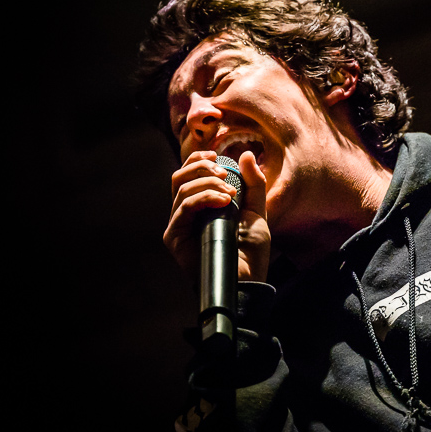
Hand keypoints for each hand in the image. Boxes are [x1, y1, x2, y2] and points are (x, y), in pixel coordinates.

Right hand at [165, 150, 270, 282]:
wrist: (248, 277)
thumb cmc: (250, 249)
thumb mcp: (255, 210)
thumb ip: (253, 183)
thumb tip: (246, 153)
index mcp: (200, 205)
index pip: (187, 173)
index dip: (198, 159)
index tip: (217, 155)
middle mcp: (185, 213)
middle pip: (179, 177)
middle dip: (201, 167)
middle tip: (224, 174)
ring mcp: (178, 225)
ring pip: (181, 189)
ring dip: (208, 183)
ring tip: (230, 194)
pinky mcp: (175, 236)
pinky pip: (184, 207)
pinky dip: (204, 198)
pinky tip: (224, 202)